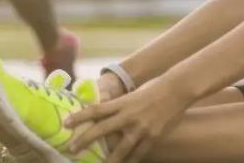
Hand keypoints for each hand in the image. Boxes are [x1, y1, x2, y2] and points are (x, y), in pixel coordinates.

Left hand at [66, 77, 190, 162]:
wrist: (178, 89)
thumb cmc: (155, 88)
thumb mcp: (133, 94)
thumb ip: (120, 105)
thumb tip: (104, 113)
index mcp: (123, 102)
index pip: (96, 110)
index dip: (79, 117)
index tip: (66, 123)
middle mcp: (129, 116)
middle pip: (101, 130)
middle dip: (84, 140)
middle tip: (72, 148)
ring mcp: (141, 129)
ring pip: (120, 150)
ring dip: (108, 160)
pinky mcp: (153, 137)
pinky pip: (138, 154)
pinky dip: (130, 160)